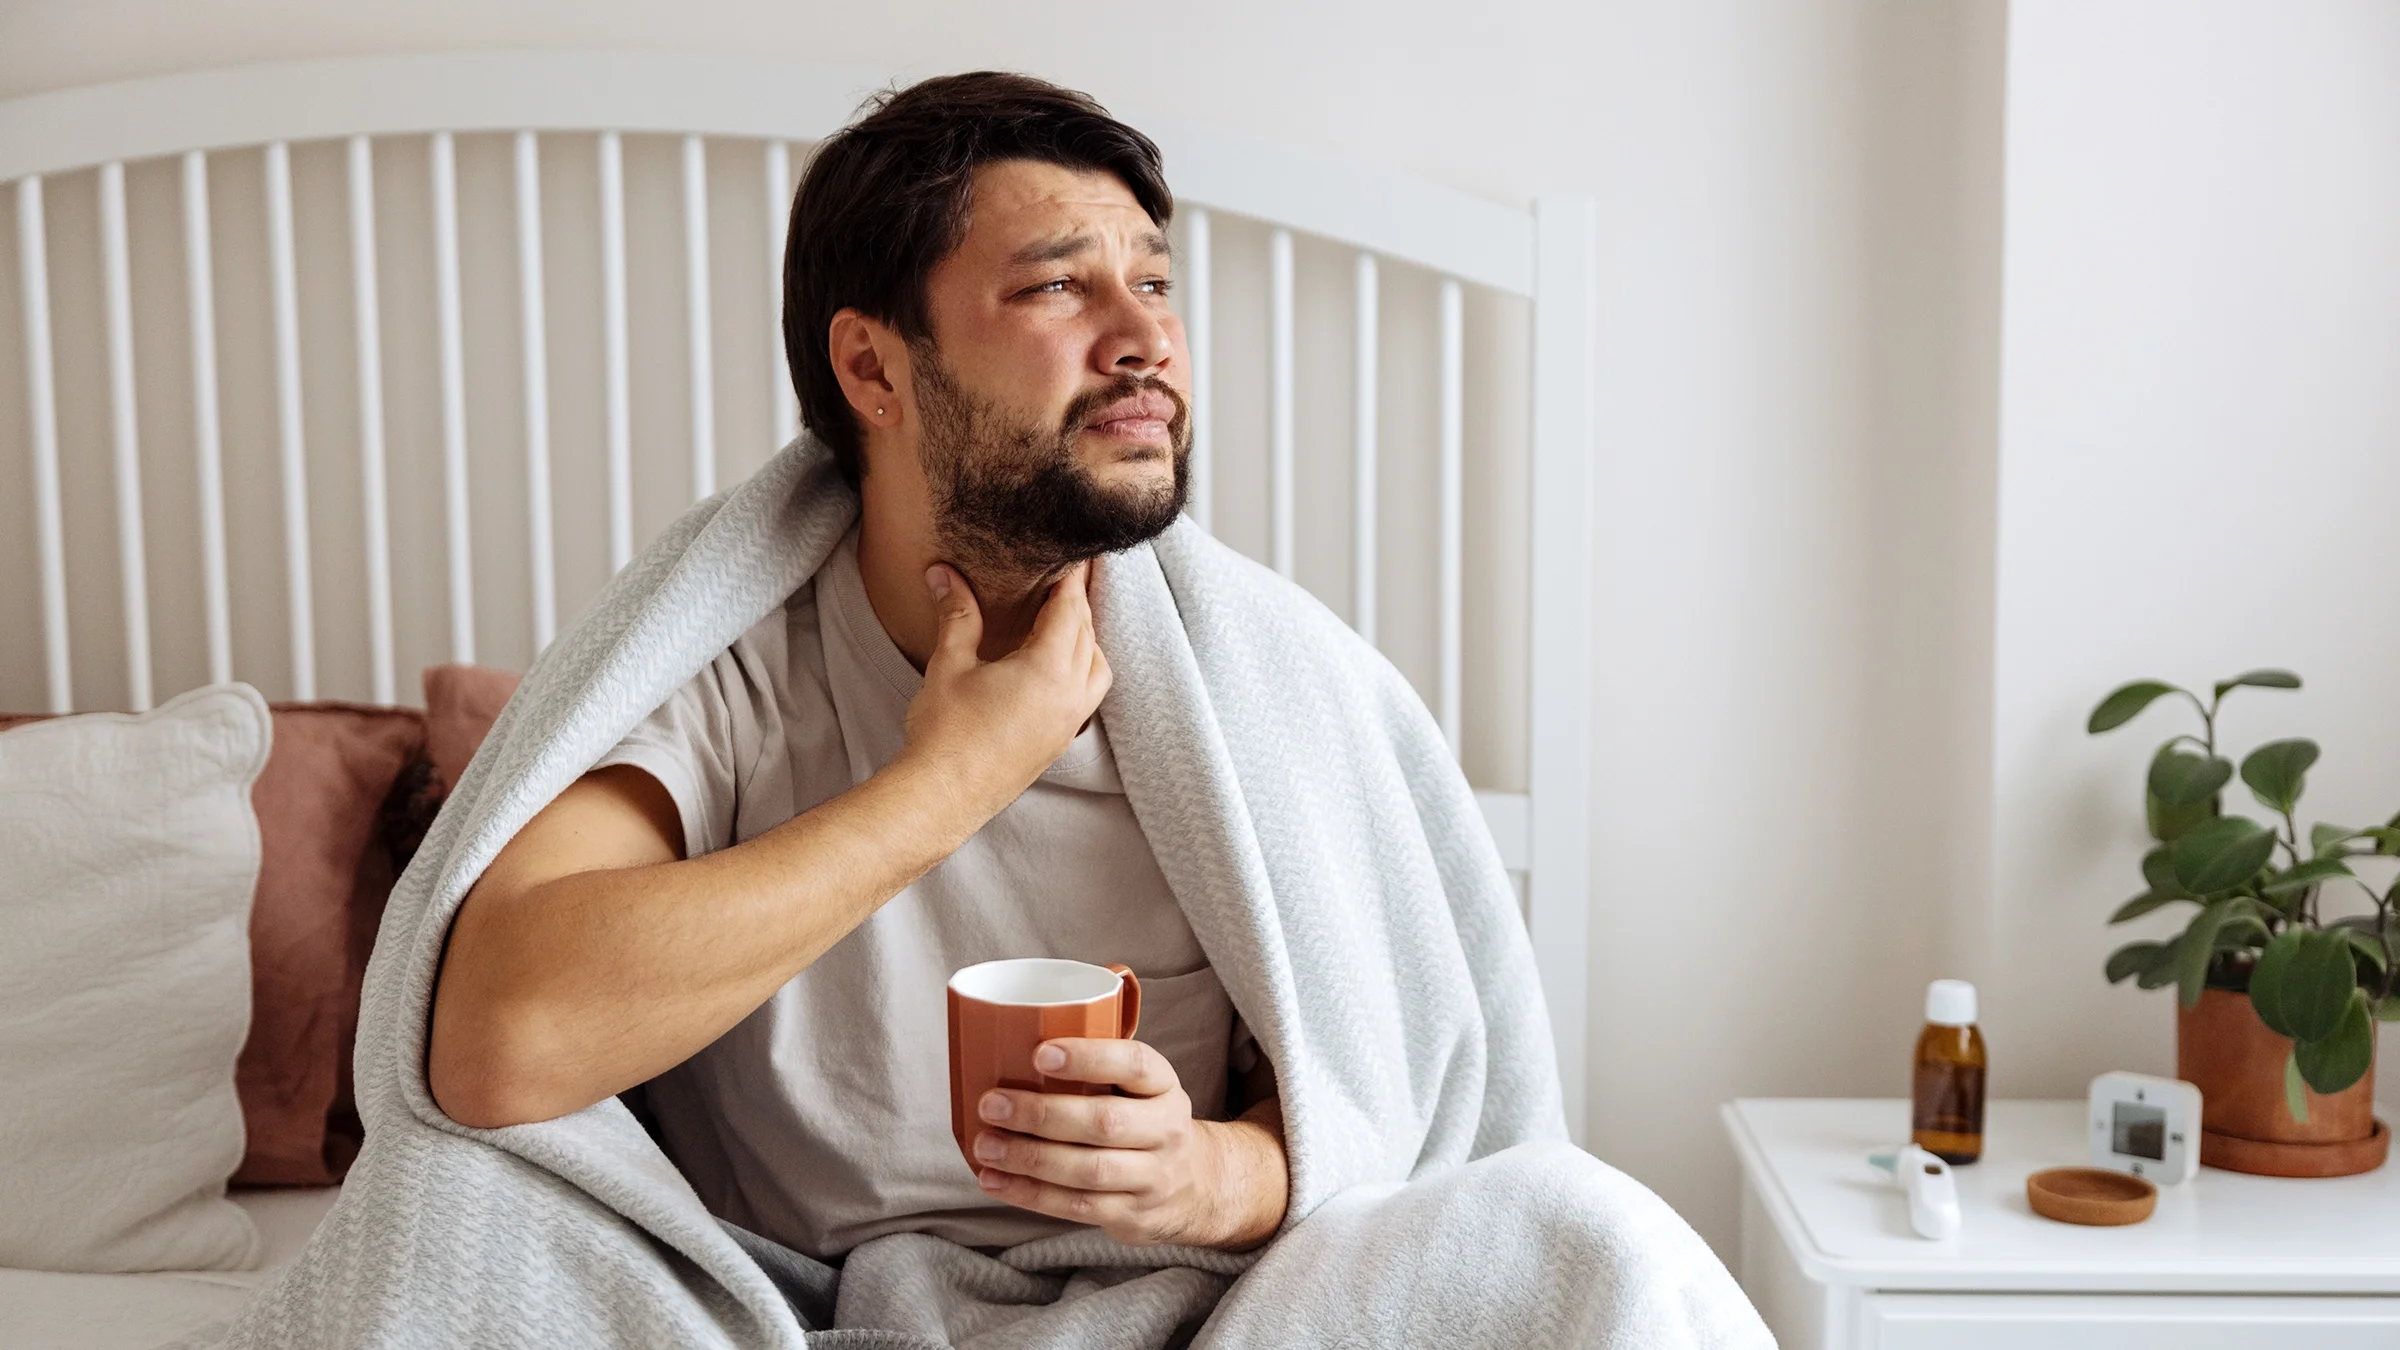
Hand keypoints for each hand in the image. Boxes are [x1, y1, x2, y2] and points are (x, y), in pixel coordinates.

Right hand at [899, 562, 1110, 818]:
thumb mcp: (950, 664)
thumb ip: (957, 614)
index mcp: (1049, 670)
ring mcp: (1069, 723)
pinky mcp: (1059, 742)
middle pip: (1088, 634)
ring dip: (1087, 638)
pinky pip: (1087, 695)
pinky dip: (1083, 669)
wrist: (943, 797)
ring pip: (1097, 667)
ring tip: (1065, 618)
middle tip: (1070, 574)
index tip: (1075, 553)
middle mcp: (1071, 696)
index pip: (1071, 609)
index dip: (1072, 578)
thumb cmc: (944, 732)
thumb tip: (944, 573)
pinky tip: (1057, 666)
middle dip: (1079, 602)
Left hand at [969, 1038, 1288, 1250]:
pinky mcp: (1131, 1215)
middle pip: (1105, 1122)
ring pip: (1088, 1171)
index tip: (1040, 1052)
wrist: (1198, 1184)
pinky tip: (994, 1180)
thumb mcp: (1140, 1087)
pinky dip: (1030, 1195)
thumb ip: (1097, 1068)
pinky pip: (1076, 1207)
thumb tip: (1011, 1042)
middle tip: (991, 1103)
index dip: (1089, 1057)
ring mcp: (1152, 1177)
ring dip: (1029, 1159)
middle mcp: (1166, 1130)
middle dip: (1042, 1114)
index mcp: (1163, 1086)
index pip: (1135, 1064)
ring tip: (985, 1145)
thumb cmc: (1145, 1121)